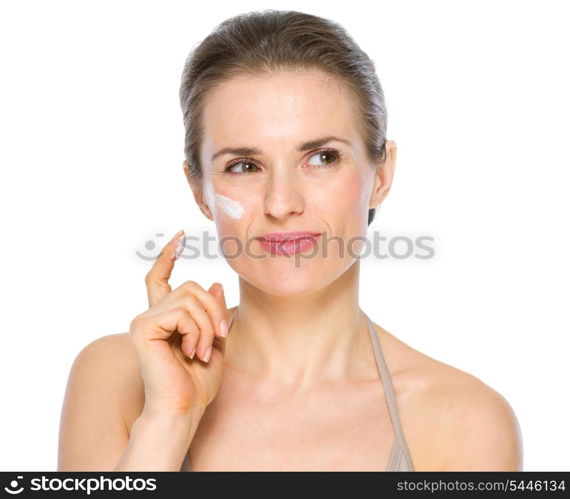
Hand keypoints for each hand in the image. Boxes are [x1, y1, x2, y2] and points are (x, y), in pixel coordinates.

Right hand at [128, 230, 230, 415]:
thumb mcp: (215, 342)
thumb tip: (214, 283)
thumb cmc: (197, 382)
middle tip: (219, 338)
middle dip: (214, 311)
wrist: (183, 408)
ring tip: (202, 351)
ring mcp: (144, 321)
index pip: (160, 278)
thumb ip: (214, 314)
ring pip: (191, 298)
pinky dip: (197, 331)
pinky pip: (182, 312)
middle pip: (191, 288)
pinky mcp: (143, 328)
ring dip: (208, 326)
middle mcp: (150, 315)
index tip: (180, 237)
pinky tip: (192, 352)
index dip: (168, 256)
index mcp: (164, 318)